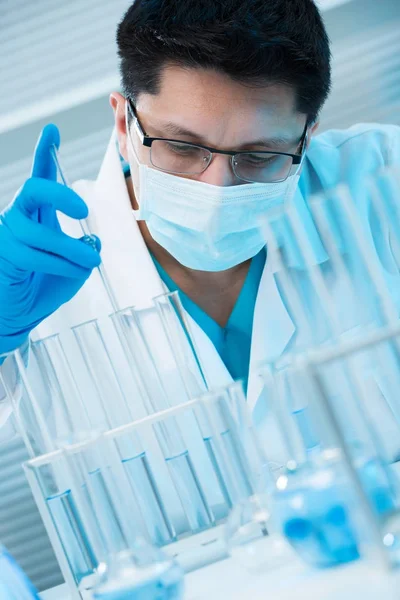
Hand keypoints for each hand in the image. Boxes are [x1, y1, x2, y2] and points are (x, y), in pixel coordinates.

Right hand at [0, 124, 100, 354]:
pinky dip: (60, 262)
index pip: (39, 179)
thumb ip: (85, 250)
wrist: (19, 315)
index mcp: (38, 215)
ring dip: (70, 248)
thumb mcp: (75, 266)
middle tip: (82, 211)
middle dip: (59, 194)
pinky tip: (72, 269)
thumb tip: (93, 240)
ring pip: (40, 231)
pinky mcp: (3, 254)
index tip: (53, 130)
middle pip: (33, 189)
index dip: (44, 153)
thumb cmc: (43, 286)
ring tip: (90, 261)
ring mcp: (7, 236)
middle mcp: (19, 219)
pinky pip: (32, 253)